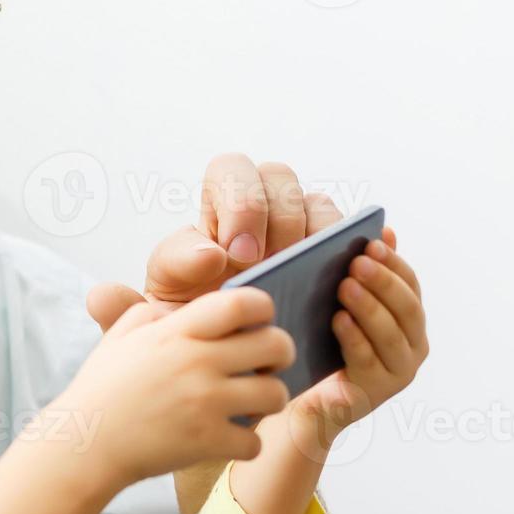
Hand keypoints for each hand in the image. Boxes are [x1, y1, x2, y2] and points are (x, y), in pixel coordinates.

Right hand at [62, 286, 296, 490]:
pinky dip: (247, 444)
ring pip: (276, 394)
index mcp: (176, 332)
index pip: (243, 302)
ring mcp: (205, 402)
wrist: (83, 444)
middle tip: (267, 365)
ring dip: (270, 401)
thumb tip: (175, 309)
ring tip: (253, 405)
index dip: (264, 308)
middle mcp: (196, 362)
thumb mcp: (118, 339)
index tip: (260, 321)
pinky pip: (255, 441)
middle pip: (276, 345)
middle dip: (281, 354)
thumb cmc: (101, 391)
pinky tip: (231, 440)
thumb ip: (149, 314)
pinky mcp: (207, 441)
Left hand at [145, 155, 343, 308]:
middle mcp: (262, 205)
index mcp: (217, 205)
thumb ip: (172, 268)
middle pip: (279, 176)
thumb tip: (212, 255)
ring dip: (314, 236)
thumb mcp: (164, 295)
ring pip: (318, 204)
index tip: (237, 253)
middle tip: (267, 262)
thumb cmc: (188, 312)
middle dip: (277, 218)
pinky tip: (335, 282)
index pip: (230, 168)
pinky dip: (346, 251)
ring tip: (303, 275)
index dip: (241, 203)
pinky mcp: (328, 252)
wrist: (218, 345)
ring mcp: (298, 227)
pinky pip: (349, 235)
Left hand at [288, 227, 428, 445]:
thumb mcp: (339, 300)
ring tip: (345, 287)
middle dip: (383, 282)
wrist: (301, 395)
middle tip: (358, 262)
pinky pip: (368, 361)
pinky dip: (355, 338)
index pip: (410, 283)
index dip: (394, 262)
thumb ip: (362, 271)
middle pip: (406, 308)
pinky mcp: (376, 391)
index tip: (372, 242)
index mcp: (408, 318)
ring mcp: (398, 370)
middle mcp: (412, 344)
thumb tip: (385, 230)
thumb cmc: (321, 340)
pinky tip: (339, 320)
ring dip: (369, 307)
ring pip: (391, 334)